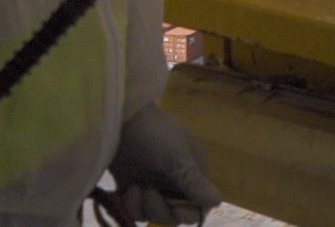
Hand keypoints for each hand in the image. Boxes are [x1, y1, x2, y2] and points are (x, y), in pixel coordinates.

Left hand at [104, 103, 221, 223]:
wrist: (116, 120)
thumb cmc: (152, 133)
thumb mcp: (176, 156)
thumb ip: (194, 182)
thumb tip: (218, 202)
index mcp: (192, 172)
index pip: (198, 204)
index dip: (189, 212)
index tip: (176, 211)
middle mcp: (175, 182)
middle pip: (174, 214)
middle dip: (160, 209)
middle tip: (147, 192)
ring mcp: (153, 185)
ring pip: (153, 214)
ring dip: (143, 207)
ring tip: (133, 188)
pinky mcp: (132, 188)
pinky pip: (135, 210)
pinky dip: (129, 205)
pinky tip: (124, 191)